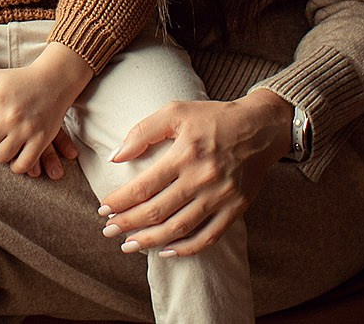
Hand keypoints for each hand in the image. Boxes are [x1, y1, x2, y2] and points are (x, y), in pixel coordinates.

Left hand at [0, 61, 81, 177]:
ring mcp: (26, 130)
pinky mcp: (41, 140)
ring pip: (1, 157)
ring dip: (0, 153)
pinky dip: (18, 165)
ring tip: (4, 143)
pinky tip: (17, 155)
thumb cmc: (19, 79)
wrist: (54, 79)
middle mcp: (10, 117)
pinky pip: (23, 164)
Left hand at [98, 91, 291, 256]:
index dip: (120, 201)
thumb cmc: (213, 117)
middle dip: (128, 224)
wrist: (260, 128)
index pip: (144, 186)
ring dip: (150, 240)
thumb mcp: (176, 111)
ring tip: (128, 245)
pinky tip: (166, 251)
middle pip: (158, 211)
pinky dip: (186, 249)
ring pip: (179, 228)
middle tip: (108, 231)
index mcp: (185, 153)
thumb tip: (115, 156)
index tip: (103, 209)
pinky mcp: (236, 209)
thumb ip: (143, 131)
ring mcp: (220, 196)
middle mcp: (202, 178)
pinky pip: (209, 237)